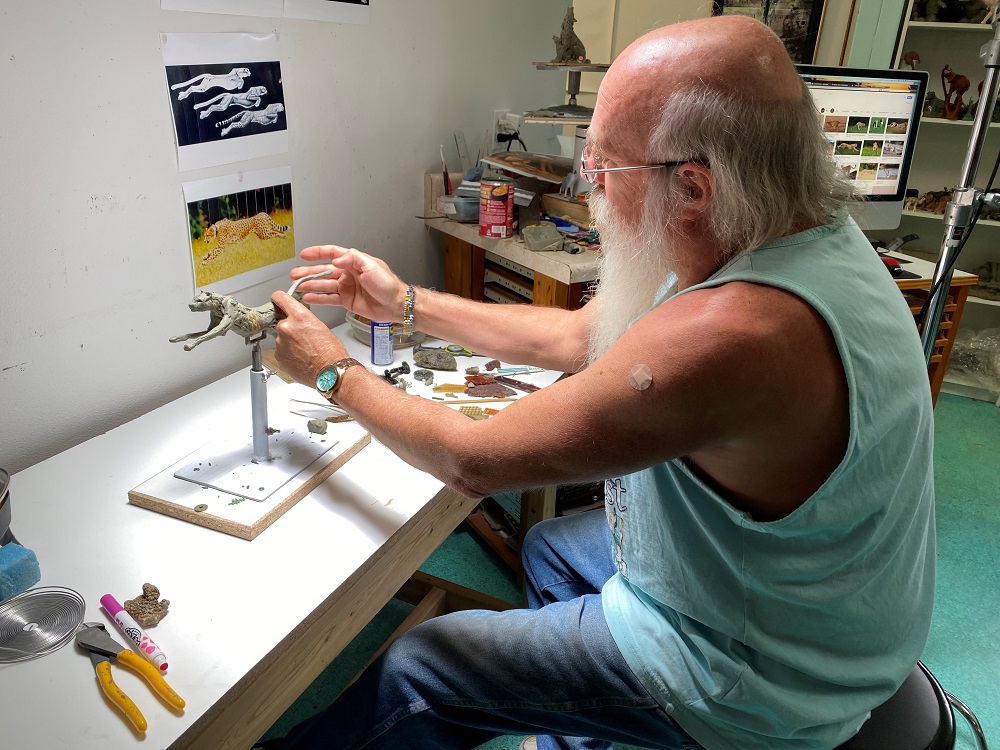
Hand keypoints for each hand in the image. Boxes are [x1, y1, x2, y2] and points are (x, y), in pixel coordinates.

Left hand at [271, 291, 348, 387]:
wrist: (330, 373)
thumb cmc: (331, 352)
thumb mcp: (320, 326)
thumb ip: (304, 321)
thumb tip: (298, 323)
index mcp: (299, 316)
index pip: (279, 298)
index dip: (278, 299)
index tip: (277, 301)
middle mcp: (286, 327)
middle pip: (281, 322)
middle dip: (290, 328)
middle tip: (303, 338)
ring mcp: (280, 343)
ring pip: (281, 338)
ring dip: (289, 342)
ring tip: (305, 351)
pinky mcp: (278, 357)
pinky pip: (281, 351)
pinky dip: (288, 354)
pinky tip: (301, 359)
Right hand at [289, 245, 405, 322]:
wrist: (396, 305)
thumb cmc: (388, 285)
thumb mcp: (372, 266)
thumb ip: (353, 259)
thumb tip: (336, 260)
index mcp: (354, 263)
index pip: (333, 253)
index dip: (318, 253)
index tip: (305, 254)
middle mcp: (349, 274)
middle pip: (324, 270)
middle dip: (309, 272)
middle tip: (295, 274)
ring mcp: (347, 288)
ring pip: (324, 285)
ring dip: (310, 285)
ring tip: (298, 286)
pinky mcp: (347, 301)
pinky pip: (329, 298)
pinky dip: (318, 298)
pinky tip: (308, 298)